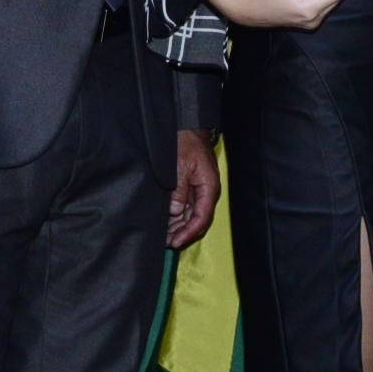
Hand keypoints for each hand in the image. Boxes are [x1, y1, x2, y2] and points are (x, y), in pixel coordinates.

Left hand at [169, 131, 220, 247]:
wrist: (189, 128)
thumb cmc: (187, 143)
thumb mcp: (180, 165)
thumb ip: (178, 189)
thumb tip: (174, 210)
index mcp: (209, 188)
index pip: (202, 218)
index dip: (188, 232)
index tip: (175, 242)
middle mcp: (207, 192)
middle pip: (197, 220)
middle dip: (182, 233)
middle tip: (166, 242)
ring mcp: (200, 191)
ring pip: (191, 216)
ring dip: (179, 227)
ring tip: (164, 236)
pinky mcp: (192, 188)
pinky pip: (187, 207)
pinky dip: (177, 217)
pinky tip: (166, 223)